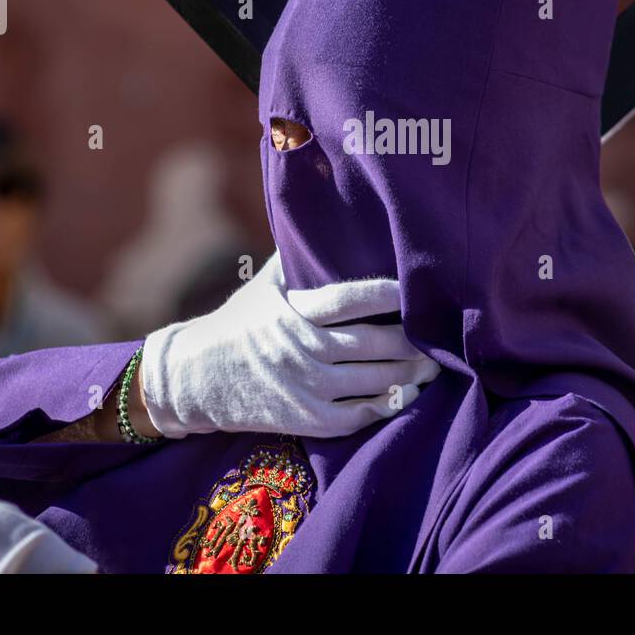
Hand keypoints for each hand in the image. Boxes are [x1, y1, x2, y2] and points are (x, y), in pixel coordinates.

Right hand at [139, 251, 438, 438]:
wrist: (196, 379)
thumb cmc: (239, 323)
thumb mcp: (264, 286)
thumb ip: (297, 258)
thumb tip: (323, 215)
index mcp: (294, 313)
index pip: (350, 299)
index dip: (388, 294)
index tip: (414, 287)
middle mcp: (302, 350)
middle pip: (372, 344)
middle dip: (412, 340)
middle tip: (438, 334)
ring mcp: (306, 388)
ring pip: (373, 382)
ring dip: (410, 373)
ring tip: (432, 365)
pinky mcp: (307, 420)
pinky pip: (359, 415)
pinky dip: (387, 405)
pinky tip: (406, 393)